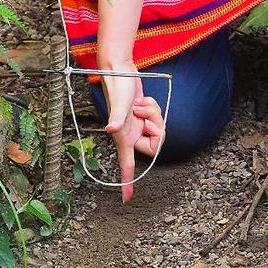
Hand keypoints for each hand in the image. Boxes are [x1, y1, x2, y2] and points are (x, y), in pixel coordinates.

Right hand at [101, 70, 164, 202]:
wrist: (117, 68)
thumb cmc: (116, 85)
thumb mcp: (119, 102)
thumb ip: (116, 117)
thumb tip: (110, 129)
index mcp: (124, 136)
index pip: (126, 165)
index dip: (127, 182)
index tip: (126, 199)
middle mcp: (130, 133)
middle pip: (155, 145)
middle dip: (155, 128)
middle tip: (144, 114)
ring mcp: (136, 124)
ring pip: (157, 130)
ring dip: (154, 115)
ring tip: (142, 105)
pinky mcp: (141, 115)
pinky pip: (155, 118)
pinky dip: (152, 108)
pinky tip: (142, 101)